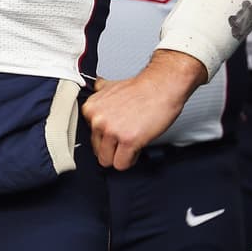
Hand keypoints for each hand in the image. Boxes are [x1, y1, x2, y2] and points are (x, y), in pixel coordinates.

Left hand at [81, 50, 203, 169]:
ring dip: (120, 155)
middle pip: (97, 150)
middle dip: (112, 148)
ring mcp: (111, 131)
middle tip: (125, 139)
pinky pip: (121, 164)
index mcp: (91, 108)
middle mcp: (97, 120)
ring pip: (107, 160)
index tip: (114, 134)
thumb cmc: (141, 89)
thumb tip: (94, 90)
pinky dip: (130, 160)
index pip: (90, 136)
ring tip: (131, 144)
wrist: (161, 87)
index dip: (105, 136)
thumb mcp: (111, 86)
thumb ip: (100, 95)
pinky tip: (136, 148)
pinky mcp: (127, 141)